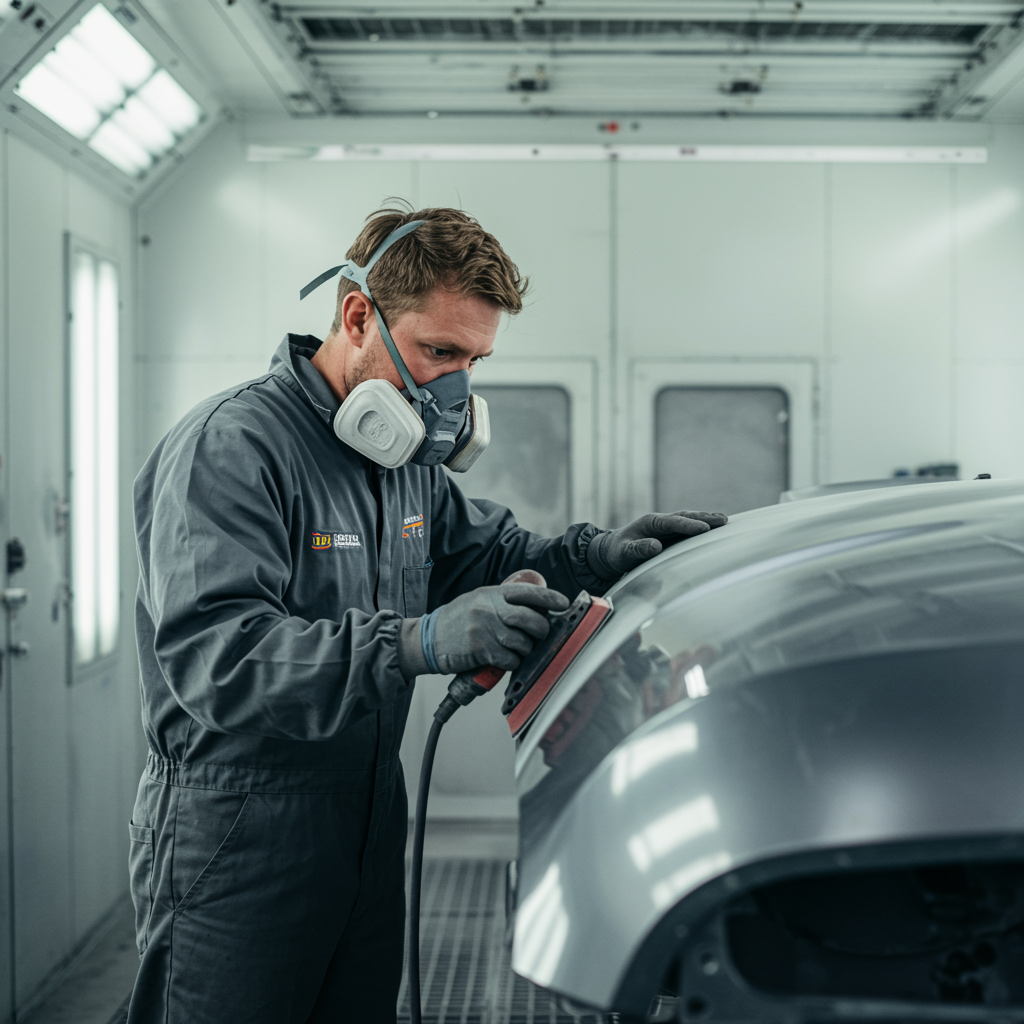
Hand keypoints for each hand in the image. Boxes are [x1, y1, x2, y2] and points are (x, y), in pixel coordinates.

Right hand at [428, 583, 569, 673]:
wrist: (428, 639)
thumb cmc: (457, 621)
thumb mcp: (478, 601)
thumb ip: (502, 602)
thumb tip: (535, 607)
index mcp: (491, 594)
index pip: (528, 592)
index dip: (549, 597)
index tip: (563, 603)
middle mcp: (489, 608)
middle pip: (532, 619)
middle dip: (542, 630)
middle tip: (540, 634)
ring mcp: (485, 628)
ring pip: (523, 642)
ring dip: (525, 650)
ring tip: (514, 649)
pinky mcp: (481, 649)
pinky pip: (510, 659)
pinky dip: (511, 662)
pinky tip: (502, 659)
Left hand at [587, 510, 727, 579]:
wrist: (614, 551)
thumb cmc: (618, 553)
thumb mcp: (623, 553)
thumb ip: (638, 550)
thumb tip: (656, 547)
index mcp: (650, 522)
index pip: (672, 522)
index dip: (688, 525)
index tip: (704, 529)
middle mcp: (661, 521)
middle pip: (685, 517)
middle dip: (703, 518)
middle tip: (723, 520)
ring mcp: (667, 527)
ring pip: (689, 520)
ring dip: (706, 519)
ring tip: (725, 521)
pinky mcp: (672, 535)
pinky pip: (689, 529)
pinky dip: (703, 527)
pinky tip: (716, 529)